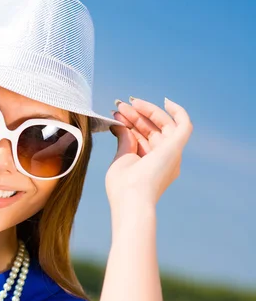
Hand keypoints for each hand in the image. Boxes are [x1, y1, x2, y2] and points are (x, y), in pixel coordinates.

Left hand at [106, 97, 192, 212]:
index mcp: (153, 164)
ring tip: (127, 103)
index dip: (130, 123)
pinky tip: (166, 101)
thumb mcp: (122, 158)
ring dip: (146, 112)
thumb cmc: (123, 186)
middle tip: (119, 105)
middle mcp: (165, 158)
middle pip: (153, 130)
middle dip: (136, 116)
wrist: (131, 199)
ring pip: (164, 125)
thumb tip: (119, 124)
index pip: (143, 137)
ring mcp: (172, 153)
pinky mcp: (175, 148)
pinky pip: (184, 125)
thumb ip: (124, 140)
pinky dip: (178, 112)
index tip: (115, 113)